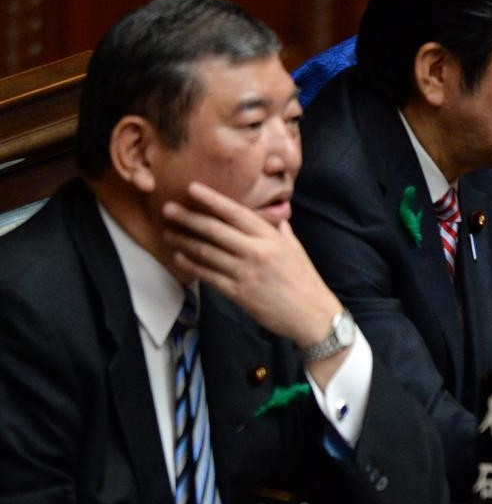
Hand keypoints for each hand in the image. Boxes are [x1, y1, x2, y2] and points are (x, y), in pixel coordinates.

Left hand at [162, 181, 341, 348]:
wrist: (311, 315)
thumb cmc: (305, 281)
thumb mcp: (296, 250)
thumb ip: (282, 233)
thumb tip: (277, 219)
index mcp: (271, 238)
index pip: (236, 213)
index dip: (212, 200)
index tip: (193, 189)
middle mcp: (256, 252)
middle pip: (215, 230)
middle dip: (189, 217)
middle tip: (168, 208)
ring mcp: (245, 273)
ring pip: (207, 252)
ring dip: (184, 241)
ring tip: (167, 232)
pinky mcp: (238, 293)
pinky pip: (209, 276)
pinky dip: (191, 265)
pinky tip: (179, 257)